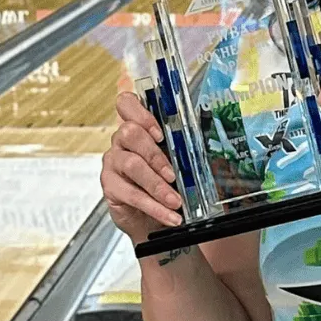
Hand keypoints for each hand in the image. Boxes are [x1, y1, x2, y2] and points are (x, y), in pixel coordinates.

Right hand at [100, 92, 183, 241]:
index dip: (141, 113)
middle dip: (155, 154)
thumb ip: (183, 149)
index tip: (159, 132)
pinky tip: (168, 214)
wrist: (150, 216)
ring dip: (157, 185)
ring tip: (175, 200)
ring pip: (131, 165)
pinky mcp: (110, 186)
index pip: (126, 104)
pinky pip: (130, 193)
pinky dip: (154, 206)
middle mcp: (121, 141)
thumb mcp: (177, 161)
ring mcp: (113, 162)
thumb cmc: (166, 182)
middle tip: (173, 174)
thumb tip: (211, 145)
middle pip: (129, 133)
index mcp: (138, 127)